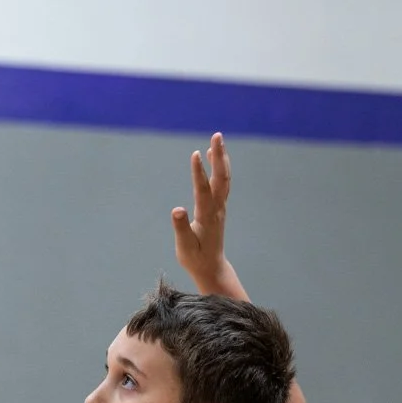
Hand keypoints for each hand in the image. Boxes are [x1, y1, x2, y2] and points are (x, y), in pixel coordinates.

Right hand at [172, 132, 232, 290]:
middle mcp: (217, 208)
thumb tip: (177, 210)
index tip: (196, 154)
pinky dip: (219, 168)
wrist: (211, 267)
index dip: (199, 172)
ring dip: (221, 158)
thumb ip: (181, 228)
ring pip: (224, 178)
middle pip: (221, 178)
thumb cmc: (195, 258)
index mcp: (207, 216)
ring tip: (218, 139)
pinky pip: (222, 183)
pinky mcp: (219, 207)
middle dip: (219, 156)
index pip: (203, 190)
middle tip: (217, 135)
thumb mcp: (185, 246)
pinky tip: (214, 156)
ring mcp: (220, 207)